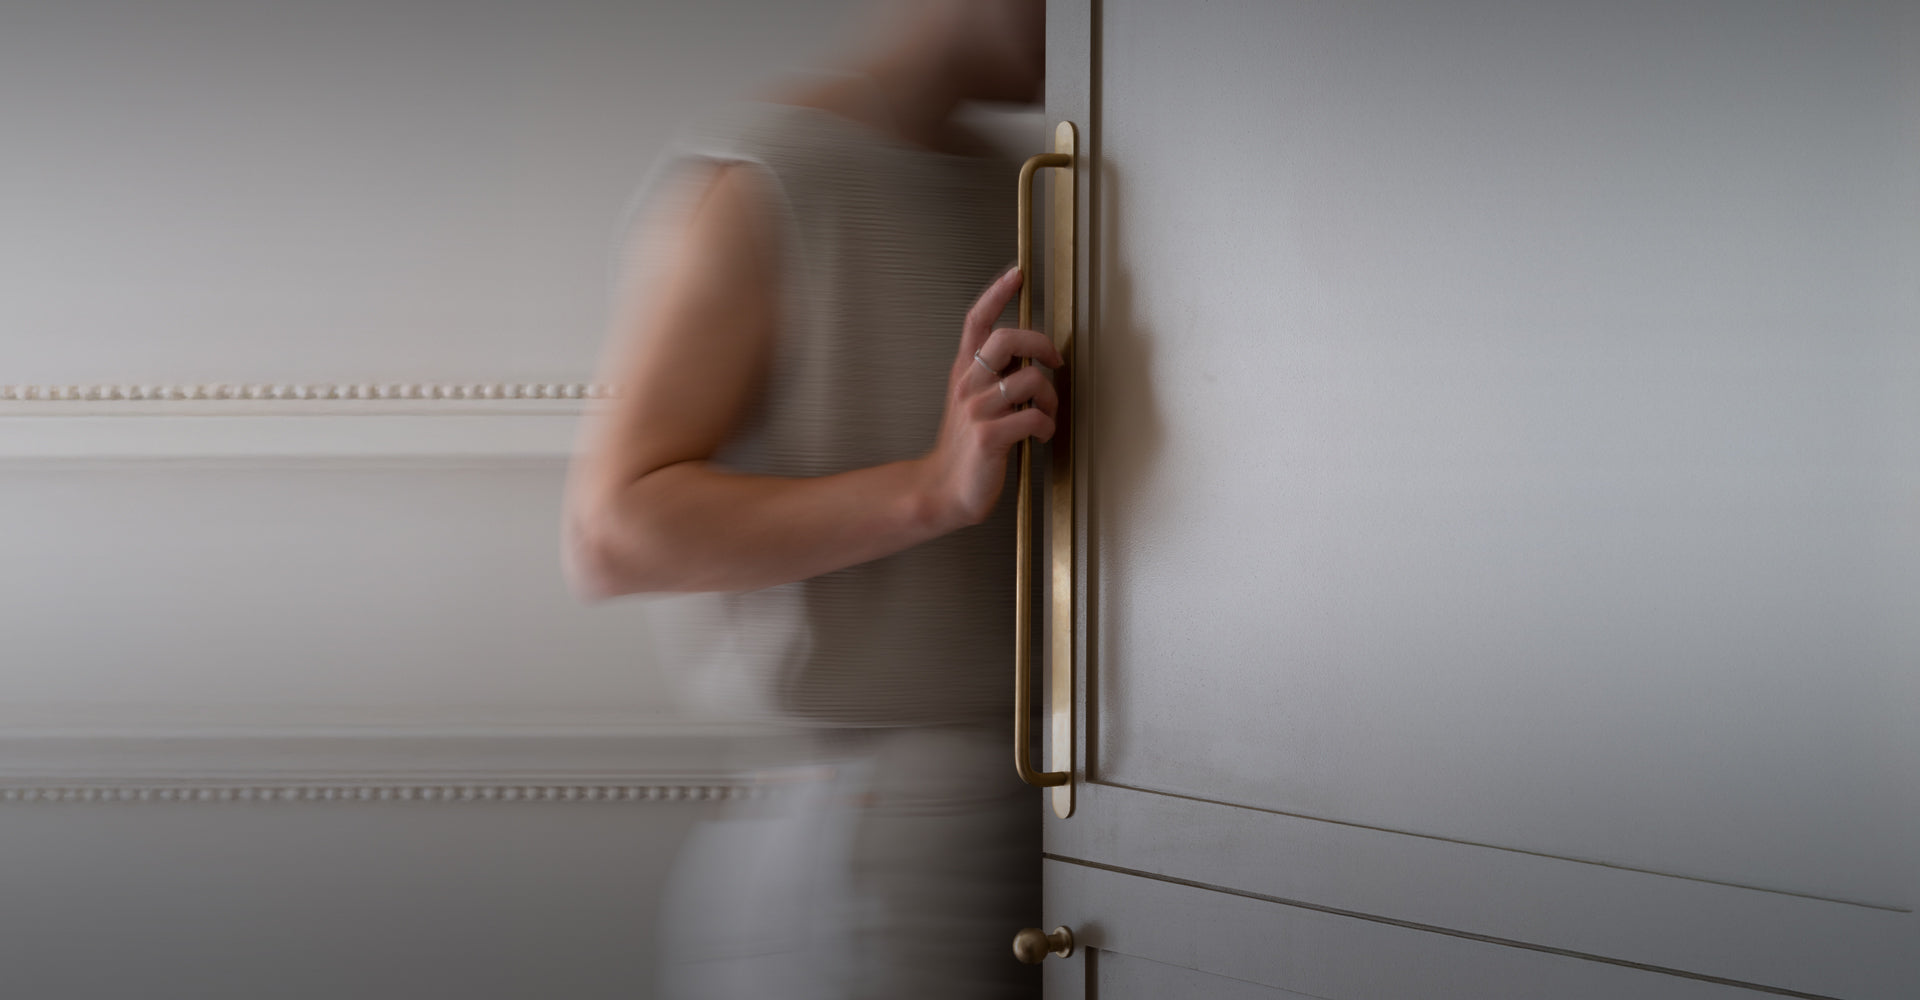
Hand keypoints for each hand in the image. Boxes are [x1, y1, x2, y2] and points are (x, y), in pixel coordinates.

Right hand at [918, 267, 1063, 528]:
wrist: (942, 489)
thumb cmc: (964, 447)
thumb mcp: (970, 401)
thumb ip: (992, 374)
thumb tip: (1028, 354)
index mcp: (963, 372)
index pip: (976, 321)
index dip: (997, 293)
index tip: (1017, 274)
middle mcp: (968, 385)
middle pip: (1007, 338)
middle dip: (1042, 343)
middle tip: (1055, 359)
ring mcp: (977, 410)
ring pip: (1029, 379)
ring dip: (1049, 396)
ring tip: (1046, 413)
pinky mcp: (990, 437)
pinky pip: (1033, 417)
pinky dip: (1046, 425)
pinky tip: (1040, 435)